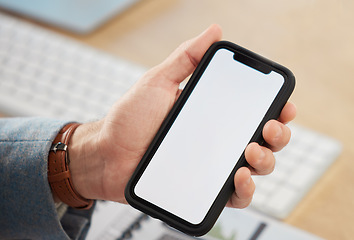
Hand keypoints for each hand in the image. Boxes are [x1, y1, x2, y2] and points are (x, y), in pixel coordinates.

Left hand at [68, 24, 295, 208]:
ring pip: (255, 168)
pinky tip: (239, 179)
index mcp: (213, 114)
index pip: (254, 111)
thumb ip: (186, 58)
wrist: (107, 154)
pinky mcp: (203, 188)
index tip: (284, 106)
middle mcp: (217, 140)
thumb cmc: (130, 118)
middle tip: (267, 128)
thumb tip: (214, 31)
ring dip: (265, 161)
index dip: (276, 109)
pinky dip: (245, 191)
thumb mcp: (158, 82)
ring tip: (250, 152)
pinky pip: (234, 195)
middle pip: (263, 140)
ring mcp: (211, 165)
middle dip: (278, 136)